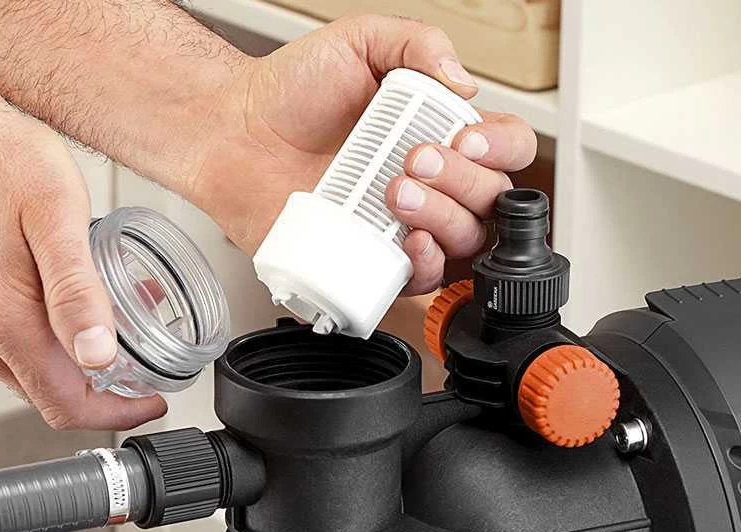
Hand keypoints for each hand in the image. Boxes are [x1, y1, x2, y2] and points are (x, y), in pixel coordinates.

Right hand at [0, 107, 167, 429]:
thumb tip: (98, 357)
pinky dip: (56, 339)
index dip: (117, 413)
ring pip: (34, 372)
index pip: (64, 405)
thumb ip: (78, 294)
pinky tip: (81, 304)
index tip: (151, 402)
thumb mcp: (60, 220)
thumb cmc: (1, 162)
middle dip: (106, 386)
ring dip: (82, 360)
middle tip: (147, 356)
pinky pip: (15, 346)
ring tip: (122, 319)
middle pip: (51, 395)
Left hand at [190, 15, 537, 294]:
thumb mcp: (359, 42)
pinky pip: (422, 279)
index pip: (506, 148)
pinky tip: (407, 240)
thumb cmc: (290, 92)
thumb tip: (464, 83)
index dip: (501, 147)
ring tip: (397, 191)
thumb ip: (417, 44)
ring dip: (446, 219)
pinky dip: (426, 265)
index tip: (467, 137)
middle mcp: (431, 183)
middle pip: (492, 198)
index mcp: (440, 132)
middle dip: (464, 180)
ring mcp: (405, 225)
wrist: (234, 133)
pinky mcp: (374, 260)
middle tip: (415, 158)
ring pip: (466, 241)